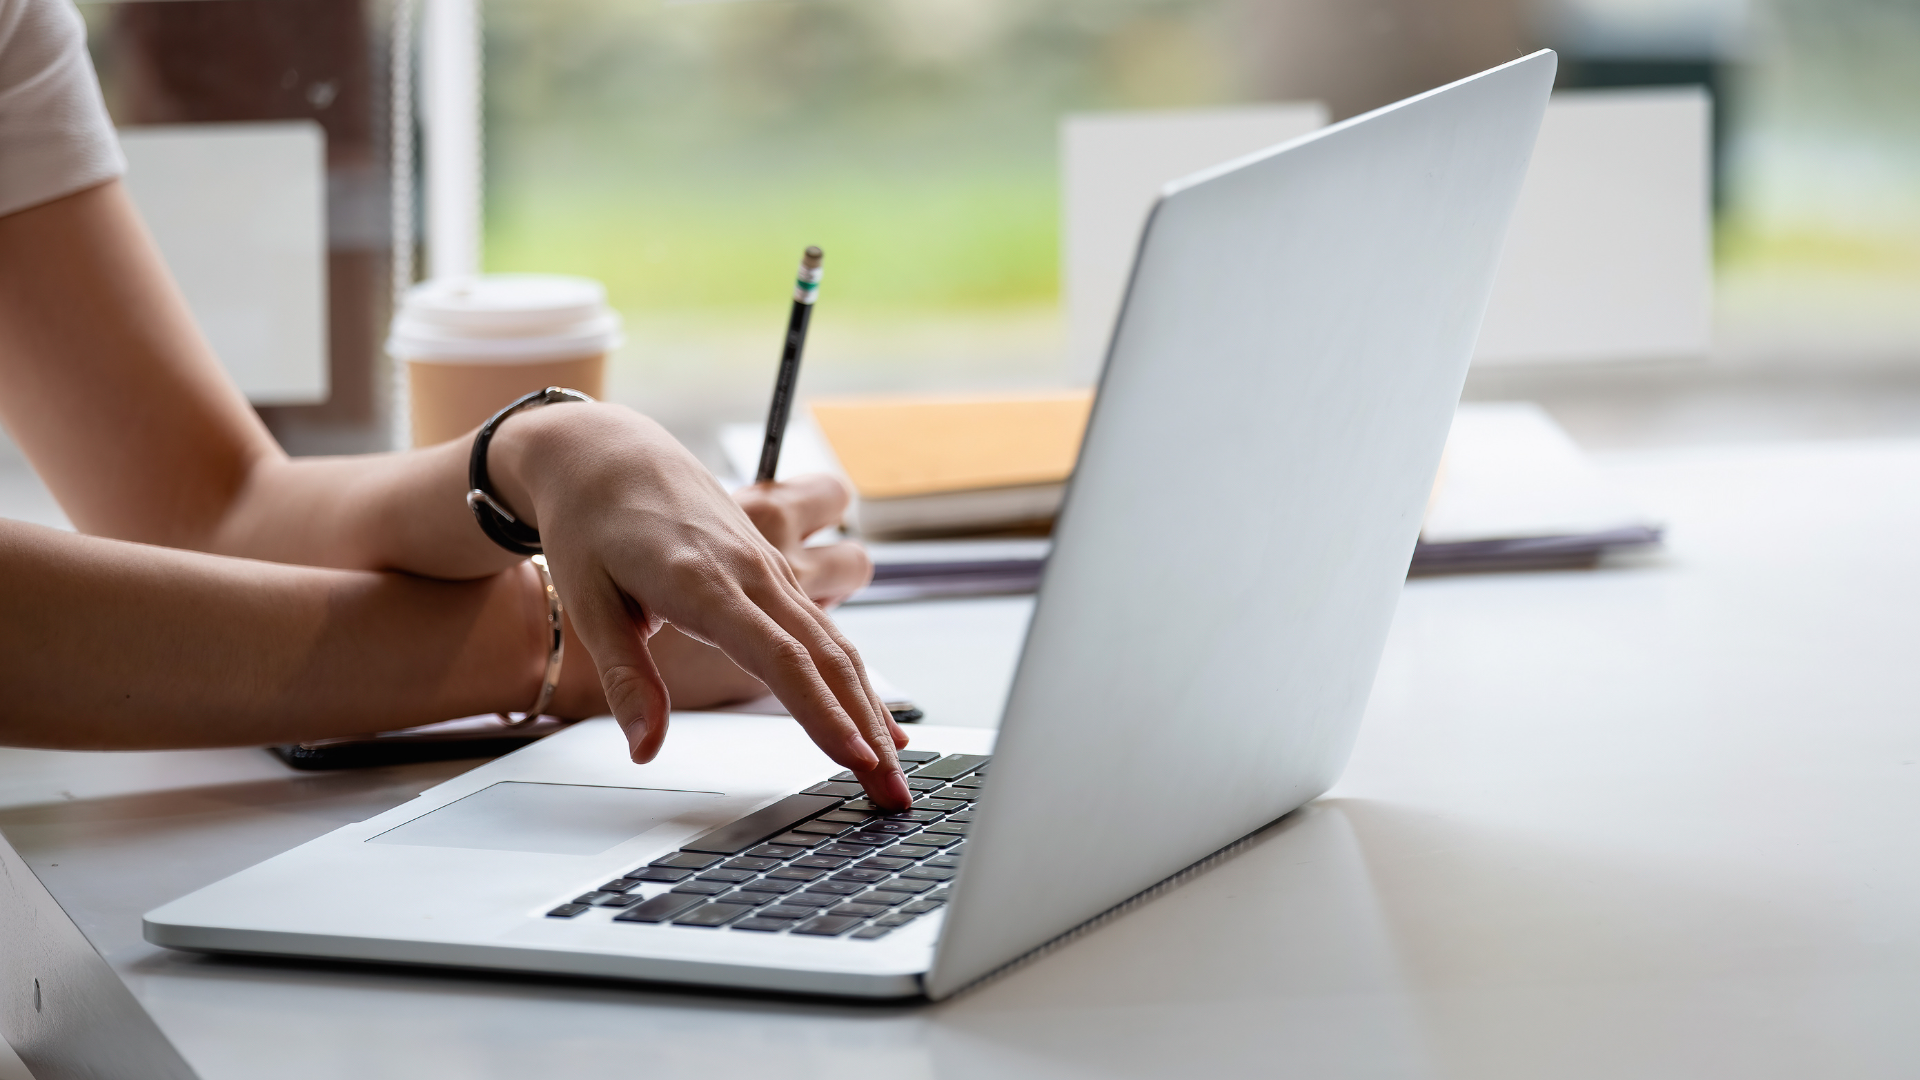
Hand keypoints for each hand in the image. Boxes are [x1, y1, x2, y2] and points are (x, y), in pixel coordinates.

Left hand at [490, 403, 911, 806]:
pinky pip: (830, 627)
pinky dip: (857, 677)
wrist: (606, 452)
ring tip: (895, 767)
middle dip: (868, 730)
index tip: (854, 757)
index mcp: (703, 582)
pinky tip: (877, 718)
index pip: (778, 657)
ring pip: (840, 645)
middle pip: (828, 660)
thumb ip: (625, 678)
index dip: (821, 712)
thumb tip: (645, 748)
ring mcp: (772, 568)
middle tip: (894, 793)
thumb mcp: (588, 602)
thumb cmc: (590, 525)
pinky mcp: (777, 570)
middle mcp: (752, 572)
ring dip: (873, 706)